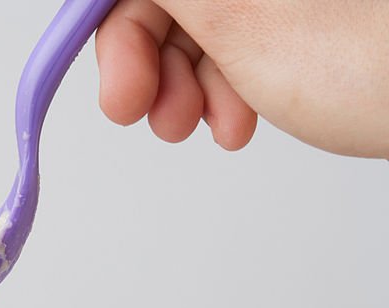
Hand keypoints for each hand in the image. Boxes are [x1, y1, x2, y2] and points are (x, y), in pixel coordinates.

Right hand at [94, 0, 388, 157]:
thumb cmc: (387, 66)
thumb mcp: (249, 20)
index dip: (117, 23)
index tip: (110, 83)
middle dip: (150, 57)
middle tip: (146, 117)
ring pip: (213, 15)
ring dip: (188, 80)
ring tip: (202, 129)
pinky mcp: (325, 14)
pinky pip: (254, 33)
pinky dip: (233, 81)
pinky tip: (239, 120)